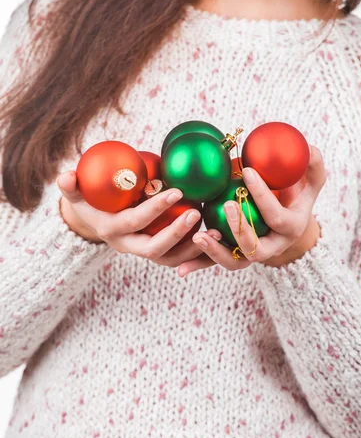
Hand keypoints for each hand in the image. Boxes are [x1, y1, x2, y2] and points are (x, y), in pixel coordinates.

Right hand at [57, 171, 220, 267]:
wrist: (94, 221)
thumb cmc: (89, 200)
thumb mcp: (77, 193)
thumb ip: (72, 186)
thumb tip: (66, 177)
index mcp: (112, 230)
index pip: (135, 221)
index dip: (155, 208)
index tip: (177, 191)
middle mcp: (127, 246)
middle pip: (155, 249)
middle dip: (177, 233)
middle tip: (198, 212)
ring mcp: (142, 253)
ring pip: (171, 260)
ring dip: (194, 249)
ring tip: (215, 231)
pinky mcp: (157, 255)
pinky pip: (179, 260)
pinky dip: (198, 254)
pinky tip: (217, 239)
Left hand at [178, 145, 325, 276]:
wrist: (289, 223)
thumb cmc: (296, 196)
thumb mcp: (310, 182)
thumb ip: (312, 166)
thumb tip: (309, 147)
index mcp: (290, 228)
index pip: (276, 216)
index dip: (262, 195)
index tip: (246, 172)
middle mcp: (273, 247)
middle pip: (256, 249)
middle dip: (240, 229)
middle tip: (226, 204)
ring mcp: (253, 255)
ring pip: (235, 262)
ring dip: (215, 252)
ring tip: (198, 237)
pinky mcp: (236, 256)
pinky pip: (217, 262)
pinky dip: (199, 265)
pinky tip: (180, 269)